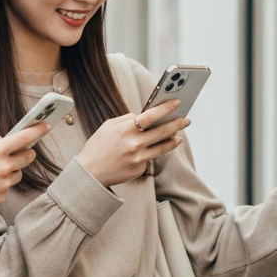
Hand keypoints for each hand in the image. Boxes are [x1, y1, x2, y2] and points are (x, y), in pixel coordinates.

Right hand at [0, 127, 45, 215]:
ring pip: (18, 173)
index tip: (45, 126)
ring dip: (12, 169)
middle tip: (18, 151)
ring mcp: (5, 183)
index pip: (24, 138)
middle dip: (27, 152)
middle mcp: (4, 167)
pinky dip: (0, 184)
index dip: (37, 130)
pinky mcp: (2, 196)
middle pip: (28, 157)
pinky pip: (7, 187)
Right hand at [74, 100, 188, 187]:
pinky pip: (151, 158)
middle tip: (186, 120)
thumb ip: (126, 119)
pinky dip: (153, 152)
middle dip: (177, 124)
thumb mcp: (107, 127)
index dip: (165, 108)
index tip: (176, 103)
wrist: (90, 173)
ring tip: (178, 136)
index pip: (150, 116)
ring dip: (174, 139)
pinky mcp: (140, 169)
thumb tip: (142, 116)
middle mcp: (134, 144)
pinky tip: (153, 150)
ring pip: (163, 147)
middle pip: (163, 131)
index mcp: (124, 130)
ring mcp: (138, 158)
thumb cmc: (97, 147)